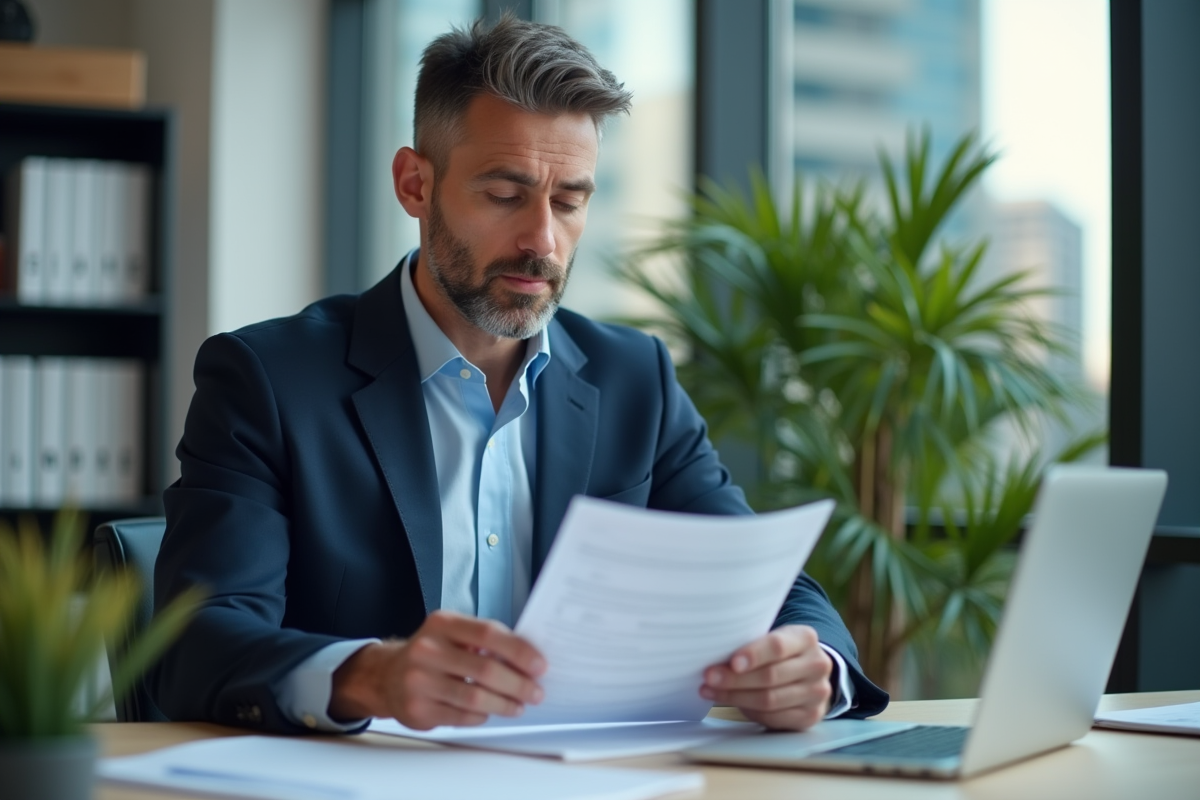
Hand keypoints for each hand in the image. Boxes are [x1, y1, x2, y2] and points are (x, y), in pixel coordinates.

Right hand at [329, 610, 545, 729]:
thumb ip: (484, 640)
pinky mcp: (417, 709)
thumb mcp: (452, 633)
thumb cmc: (432, 653)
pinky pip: (461, 717)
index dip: (519, 651)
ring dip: (504, 704)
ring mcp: (419, 681)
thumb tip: (528, 657)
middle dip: (518, 684)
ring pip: (475, 698)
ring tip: (518, 706)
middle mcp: (427, 650)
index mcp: (442, 624)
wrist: (386, 675)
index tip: (539, 665)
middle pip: (485, 670)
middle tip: (535, 692)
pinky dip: (481, 717)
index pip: (489, 634)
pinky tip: (489, 713)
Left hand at [700, 624, 832, 730]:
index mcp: (805, 638)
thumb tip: (715, 652)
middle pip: (770, 676)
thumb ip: (752, 643)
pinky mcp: (810, 716)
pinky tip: (732, 702)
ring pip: (769, 699)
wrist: (808, 673)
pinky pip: (773, 717)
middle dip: (735, 679)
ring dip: (736, 696)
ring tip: (712, 690)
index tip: (732, 662)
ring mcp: (817, 692)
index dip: (753, 655)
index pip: (777, 646)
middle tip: (709, 677)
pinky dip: (749, 710)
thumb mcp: (772, 638)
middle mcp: (816, 665)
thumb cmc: (780, 654)